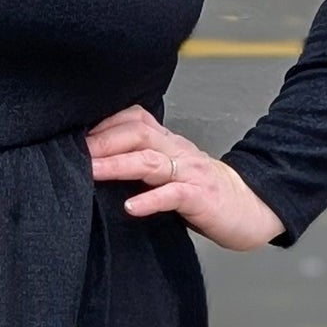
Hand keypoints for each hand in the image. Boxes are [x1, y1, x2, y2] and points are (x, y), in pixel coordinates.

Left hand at [87, 106, 283, 251]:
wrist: (251, 207)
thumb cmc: (206, 192)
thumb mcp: (172, 169)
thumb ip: (144, 162)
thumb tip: (101, 164)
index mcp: (168, 143)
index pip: (134, 119)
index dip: (104, 125)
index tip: (76, 137)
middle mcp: (177, 151)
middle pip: (137, 134)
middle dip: (103, 142)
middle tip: (75, 153)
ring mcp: (189, 173)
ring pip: (149, 161)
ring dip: (117, 165)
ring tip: (92, 173)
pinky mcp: (200, 197)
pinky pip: (173, 194)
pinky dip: (150, 200)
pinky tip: (131, 207)